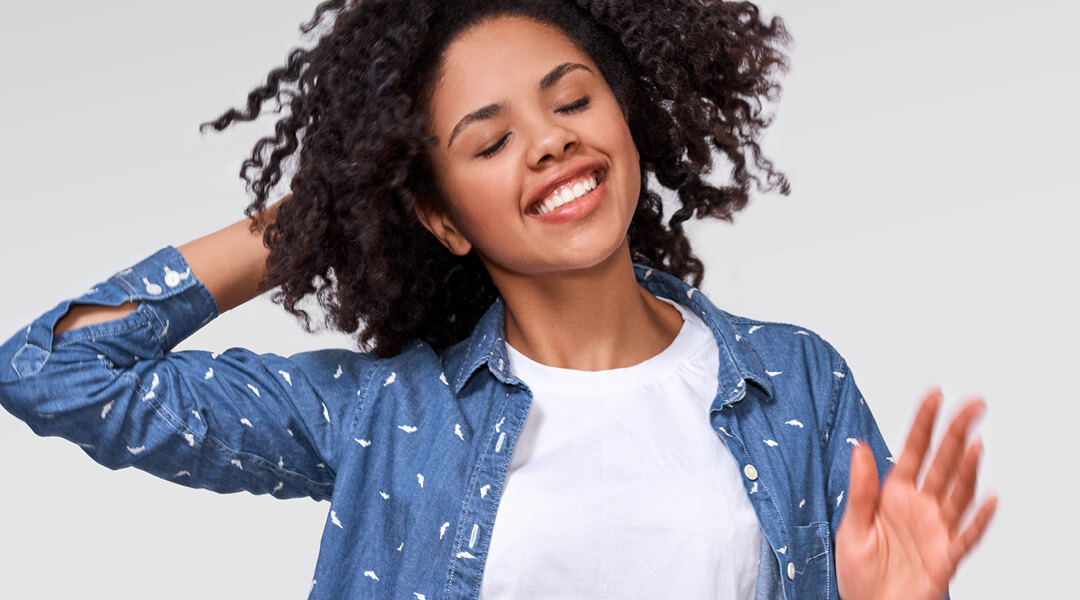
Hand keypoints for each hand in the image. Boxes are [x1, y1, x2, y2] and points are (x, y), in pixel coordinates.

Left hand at [835, 388, 996, 599]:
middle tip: (973, 404)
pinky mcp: (945, 556)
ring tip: (976, 443)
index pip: (913, 450)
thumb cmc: (859, 573)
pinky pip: (966, 536)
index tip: (935, 394)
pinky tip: (990, 499)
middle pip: (943, 463)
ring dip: (969, 469)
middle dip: (957, 432)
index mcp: (894, 494)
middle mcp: (919, 506)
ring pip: (958, 493)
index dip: (924, 422)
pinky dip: (979, 519)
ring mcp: (936, 529)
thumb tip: (860, 446)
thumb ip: (861, 488)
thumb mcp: (851, 527)